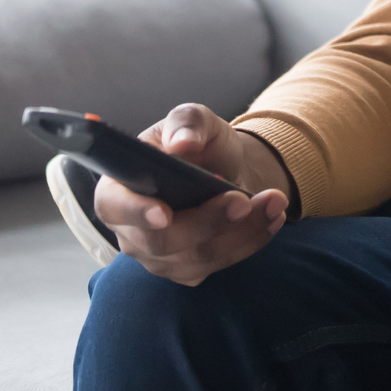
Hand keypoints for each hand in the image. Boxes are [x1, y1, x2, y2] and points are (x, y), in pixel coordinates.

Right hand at [91, 104, 292, 285]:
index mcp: (118, 189)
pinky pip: (221, 264)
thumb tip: (182, 142)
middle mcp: (132, 231)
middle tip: (242, 201)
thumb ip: (186, 122)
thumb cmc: (198, 145)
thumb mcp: (194, 120)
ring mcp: (159, 256)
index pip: (114, 207)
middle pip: (163, 242)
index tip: (165, 214)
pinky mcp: (188, 269)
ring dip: (243, 231)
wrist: (224, 169)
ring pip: (199, 257)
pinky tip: (274, 216)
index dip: (137, 213)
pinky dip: (253, 240)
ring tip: (275, 200)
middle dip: (208, 222)